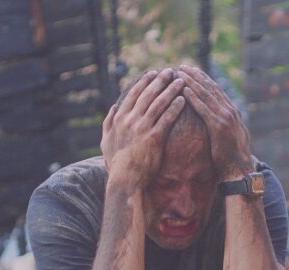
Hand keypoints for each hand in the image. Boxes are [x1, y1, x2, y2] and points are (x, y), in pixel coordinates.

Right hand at [100, 68, 186, 188]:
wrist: (125, 179)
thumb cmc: (117, 162)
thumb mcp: (105, 141)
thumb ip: (108, 122)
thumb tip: (113, 107)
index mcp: (120, 118)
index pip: (133, 94)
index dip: (144, 82)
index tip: (153, 73)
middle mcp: (130, 119)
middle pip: (148, 94)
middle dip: (160, 80)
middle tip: (170, 71)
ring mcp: (142, 128)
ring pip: (159, 103)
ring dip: (171, 90)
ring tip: (181, 81)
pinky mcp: (154, 138)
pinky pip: (167, 118)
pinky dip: (175, 107)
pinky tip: (183, 99)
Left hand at [177, 65, 252, 181]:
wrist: (240, 171)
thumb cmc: (232, 158)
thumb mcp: (230, 137)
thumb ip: (224, 125)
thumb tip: (215, 121)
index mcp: (233, 112)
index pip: (216, 91)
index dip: (203, 80)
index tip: (192, 71)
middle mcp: (230, 111)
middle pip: (211, 88)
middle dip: (196, 76)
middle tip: (183, 66)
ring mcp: (226, 118)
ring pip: (207, 95)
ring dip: (192, 82)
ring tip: (180, 73)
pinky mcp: (219, 127)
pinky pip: (203, 109)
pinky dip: (194, 98)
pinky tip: (184, 90)